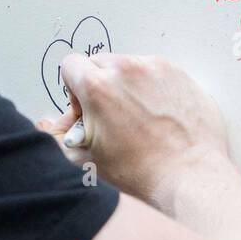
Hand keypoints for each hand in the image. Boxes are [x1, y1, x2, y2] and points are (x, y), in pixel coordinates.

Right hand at [36, 53, 229, 208]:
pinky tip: (158, 117)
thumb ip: (59, 136)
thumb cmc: (141, 172)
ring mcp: (156, 69)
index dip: (74, 89)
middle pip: (100, 63)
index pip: (70, 64)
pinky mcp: (179, 74)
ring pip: (129, 66)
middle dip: (100, 85)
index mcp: (97, 86)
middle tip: (110, 116)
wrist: (189, 176)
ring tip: (138, 119)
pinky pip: (155, 72)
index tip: (86, 108)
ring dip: (127, 86)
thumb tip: (50, 125)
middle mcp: (126, 69)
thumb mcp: (85, 158)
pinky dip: (153, 89)